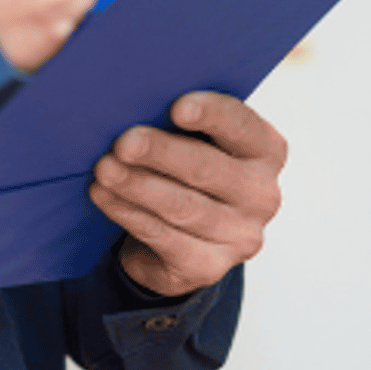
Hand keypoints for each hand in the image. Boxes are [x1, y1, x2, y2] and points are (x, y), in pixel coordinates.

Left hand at [91, 92, 286, 297]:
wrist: (185, 236)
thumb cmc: (189, 169)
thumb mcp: (198, 139)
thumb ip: (184, 120)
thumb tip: (138, 102)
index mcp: (266, 150)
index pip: (242, 126)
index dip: (210, 113)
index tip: (176, 107)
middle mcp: (262, 194)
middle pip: (206, 168)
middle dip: (160, 153)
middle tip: (122, 143)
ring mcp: (240, 236)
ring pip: (182, 206)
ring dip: (137, 185)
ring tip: (104, 169)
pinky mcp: (210, 267)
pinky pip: (164, 237)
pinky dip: (129, 213)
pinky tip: (104, 197)